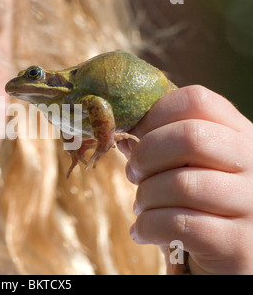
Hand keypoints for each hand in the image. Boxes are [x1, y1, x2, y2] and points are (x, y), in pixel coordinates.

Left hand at [118, 85, 252, 273]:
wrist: (226, 263)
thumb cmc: (200, 209)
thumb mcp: (186, 171)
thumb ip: (159, 150)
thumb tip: (123, 136)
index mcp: (240, 137)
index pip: (198, 100)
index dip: (155, 115)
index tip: (136, 136)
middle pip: (190, 136)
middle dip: (146, 155)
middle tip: (134, 173)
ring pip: (181, 183)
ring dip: (145, 197)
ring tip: (142, 207)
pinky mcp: (240, 244)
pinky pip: (178, 224)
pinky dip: (147, 226)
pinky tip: (142, 232)